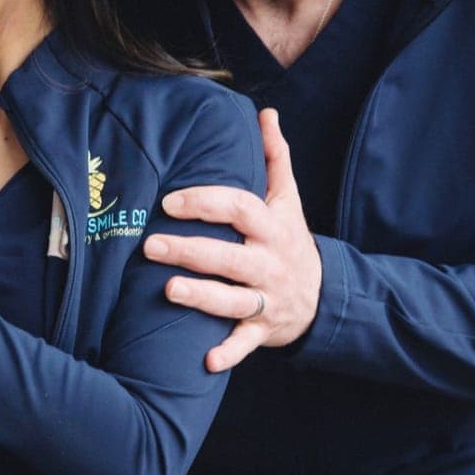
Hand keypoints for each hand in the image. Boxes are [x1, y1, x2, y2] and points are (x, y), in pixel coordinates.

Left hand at [143, 108, 320, 373]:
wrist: (324, 296)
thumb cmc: (290, 238)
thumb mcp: (288, 199)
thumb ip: (275, 156)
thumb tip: (266, 113)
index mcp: (272, 226)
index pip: (240, 208)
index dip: (206, 202)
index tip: (170, 201)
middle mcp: (270, 262)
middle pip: (230, 255)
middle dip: (191, 250)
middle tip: (150, 244)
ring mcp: (268, 298)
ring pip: (233, 299)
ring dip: (202, 297)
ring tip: (168, 289)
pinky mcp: (263, 329)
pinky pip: (245, 343)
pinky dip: (228, 353)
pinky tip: (205, 362)